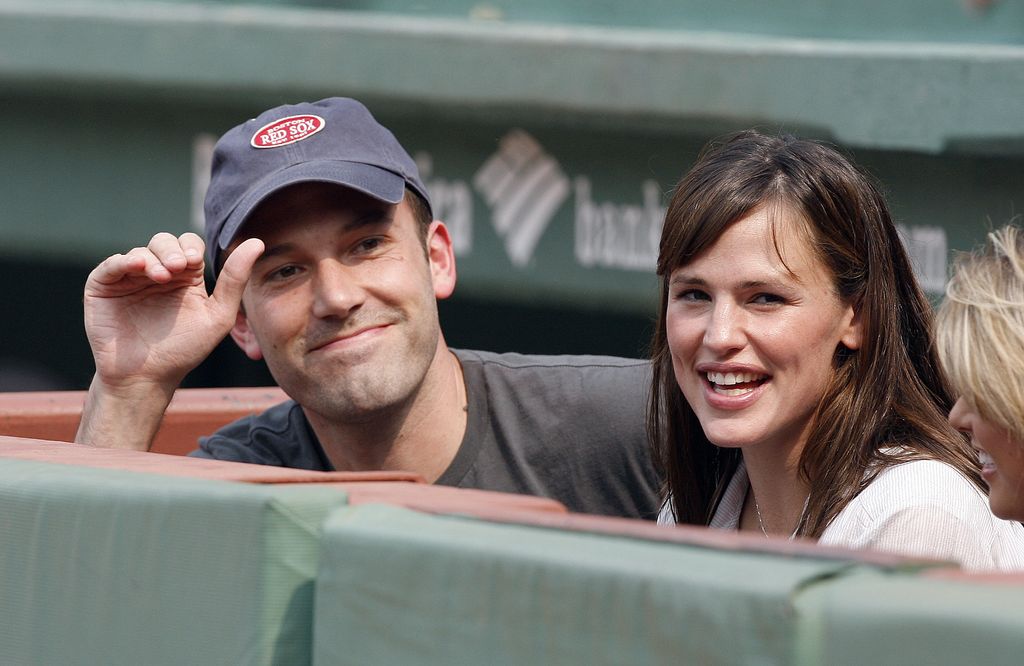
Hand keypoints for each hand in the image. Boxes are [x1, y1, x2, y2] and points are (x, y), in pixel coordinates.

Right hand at [83, 232, 263, 393]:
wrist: (147, 377)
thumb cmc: (184, 350)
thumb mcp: (218, 315)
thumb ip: (235, 279)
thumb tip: (256, 242)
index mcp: (185, 277)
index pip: (189, 245)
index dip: (192, 248)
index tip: (195, 262)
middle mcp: (157, 273)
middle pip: (164, 242)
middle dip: (173, 249)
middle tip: (180, 266)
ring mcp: (130, 279)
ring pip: (142, 251)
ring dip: (154, 258)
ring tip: (163, 276)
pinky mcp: (104, 286)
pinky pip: (112, 264)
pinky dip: (125, 261)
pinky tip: (140, 268)